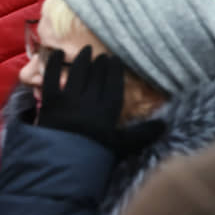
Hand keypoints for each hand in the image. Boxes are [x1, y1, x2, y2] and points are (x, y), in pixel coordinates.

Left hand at [38, 47, 163, 155]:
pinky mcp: (50, 100)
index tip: (115, 59)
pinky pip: (51, 76)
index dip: (114, 70)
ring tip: (86, 51)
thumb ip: (142, 134)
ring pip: (77, 73)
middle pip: (96, 76)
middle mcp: (90, 100)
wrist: (64, 164)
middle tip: (101, 54)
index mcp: (108, 111)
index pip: (113, 84)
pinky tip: (54, 52)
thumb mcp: (122, 146)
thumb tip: (164, 125)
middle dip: (99, 63)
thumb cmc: (95, 156)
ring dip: (82, 60)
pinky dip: (52, 63)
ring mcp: (69, 99)